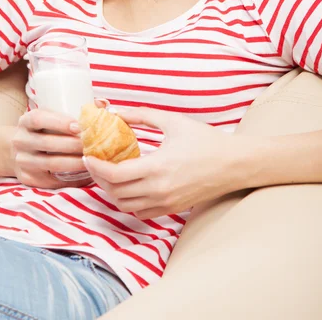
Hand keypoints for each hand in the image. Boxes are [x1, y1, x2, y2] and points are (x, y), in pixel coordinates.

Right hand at [10, 108, 86, 187]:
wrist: (18, 150)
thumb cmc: (43, 129)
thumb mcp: (48, 115)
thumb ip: (68, 111)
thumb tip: (100, 104)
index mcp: (26, 121)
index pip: (39, 120)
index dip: (59, 123)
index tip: (79, 126)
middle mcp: (20, 140)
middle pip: (47, 143)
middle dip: (72, 144)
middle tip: (93, 145)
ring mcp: (23, 161)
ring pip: (51, 163)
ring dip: (75, 162)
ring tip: (91, 159)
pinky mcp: (28, 178)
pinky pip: (52, 181)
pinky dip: (71, 179)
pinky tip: (85, 174)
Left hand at [83, 106, 241, 218]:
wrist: (234, 164)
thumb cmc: (205, 140)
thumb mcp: (172, 121)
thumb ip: (141, 115)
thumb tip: (115, 111)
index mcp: (158, 167)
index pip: (114, 174)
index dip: (95, 166)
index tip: (87, 155)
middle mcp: (159, 190)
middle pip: (114, 192)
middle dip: (98, 177)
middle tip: (94, 162)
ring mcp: (165, 203)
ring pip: (125, 205)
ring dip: (111, 191)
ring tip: (108, 172)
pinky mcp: (171, 209)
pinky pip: (140, 212)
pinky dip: (127, 201)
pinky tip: (128, 185)